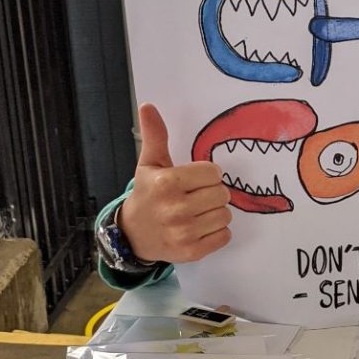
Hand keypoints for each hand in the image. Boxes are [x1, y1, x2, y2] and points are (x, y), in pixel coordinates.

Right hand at [117, 103, 232, 263]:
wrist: (133, 235)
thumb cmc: (147, 194)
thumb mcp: (150, 163)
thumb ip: (155, 135)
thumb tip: (148, 106)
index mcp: (166, 184)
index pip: (213, 172)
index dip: (207, 174)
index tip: (194, 179)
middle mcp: (175, 210)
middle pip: (222, 194)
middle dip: (213, 192)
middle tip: (196, 196)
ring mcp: (183, 233)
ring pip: (225, 215)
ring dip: (216, 212)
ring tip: (197, 212)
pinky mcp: (192, 252)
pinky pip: (225, 236)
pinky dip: (217, 232)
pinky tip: (199, 227)